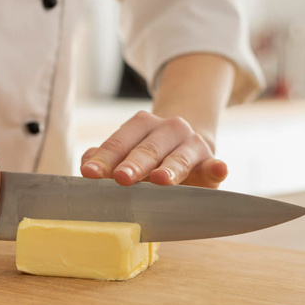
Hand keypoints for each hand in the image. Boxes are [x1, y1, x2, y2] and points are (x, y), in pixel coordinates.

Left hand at [80, 111, 227, 188]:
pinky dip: (216, 168)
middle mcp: (167, 129)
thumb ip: (104, 159)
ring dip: (170, 169)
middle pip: (147, 149)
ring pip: (179, 157)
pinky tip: (218, 170)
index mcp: (140, 125)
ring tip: (160, 180)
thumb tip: (86, 164)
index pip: (119, 143)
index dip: (103, 159)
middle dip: (134, 164)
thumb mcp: (126, 154)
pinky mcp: (210, 162)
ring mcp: (191, 144)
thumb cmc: (148, 157)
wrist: (187, 149)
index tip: (89, 174)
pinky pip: (214, 165)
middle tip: (121, 178)